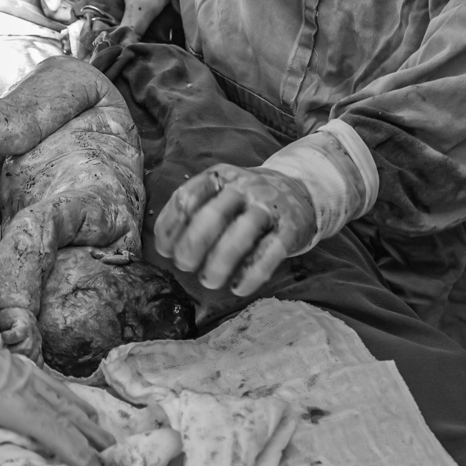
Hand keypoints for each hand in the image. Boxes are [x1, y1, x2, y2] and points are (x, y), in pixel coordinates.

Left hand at [0, 229, 111, 465]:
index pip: (45, 428)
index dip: (73, 450)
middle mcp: (14, 384)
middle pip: (61, 415)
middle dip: (89, 438)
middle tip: (115, 461)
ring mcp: (16, 371)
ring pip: (59, 398)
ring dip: (85, 420)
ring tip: (108, 438)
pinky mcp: (12, 363)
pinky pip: (49, 383)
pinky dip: (70, 397)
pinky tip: (80, 406)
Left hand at [153, 164, 315, 296]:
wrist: (300, 190)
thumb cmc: (247, 201)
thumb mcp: (220, 193)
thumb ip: (195, 212)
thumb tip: (166, 248)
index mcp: (219, 177)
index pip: (187, 197)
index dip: (171, 226)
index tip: (165, 251)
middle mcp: (243, 187)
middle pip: (212, 215)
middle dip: (192, 245)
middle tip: (184, 266)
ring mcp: (269, 205)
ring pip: (241, 233)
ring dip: (220, 262)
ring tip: (209, 281)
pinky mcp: (291, 227)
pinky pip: (271, 251)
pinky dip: (252, 273)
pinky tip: (239, 288)